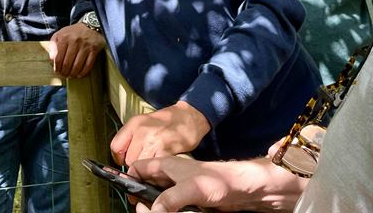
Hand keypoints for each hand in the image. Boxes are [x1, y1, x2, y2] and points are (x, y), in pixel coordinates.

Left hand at [49, 22, 104, 77]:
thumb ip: (53, 45)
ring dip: (73, 74)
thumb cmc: (73, 33)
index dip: (57, 67)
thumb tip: (51, 59)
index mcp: (64, 38)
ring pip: (77, 66)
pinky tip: (79, 74)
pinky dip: (83, 72)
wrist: (90, 26)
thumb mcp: (59, 34)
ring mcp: (85, 47)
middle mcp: (75, 42)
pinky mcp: (94, 50)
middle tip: (64, 75)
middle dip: (64, 72)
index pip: (58, 58)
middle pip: (67, 63)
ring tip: (70, 75)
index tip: (57, 71)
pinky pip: (88, 65)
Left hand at [111, 101, 210, 165]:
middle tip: (144, 162)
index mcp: (135, 123)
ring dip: (146, 170)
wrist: (190, 117)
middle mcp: (143, 131)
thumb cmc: (167, 121)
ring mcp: (154, 142)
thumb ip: (131, 137)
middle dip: (135, 165)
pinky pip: (155, 169)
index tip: (124, 160)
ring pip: (140, 166)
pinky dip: (157, 172)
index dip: (119, 158)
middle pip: (128, 160)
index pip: (116, 146)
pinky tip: (161, 165)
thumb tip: (120, 158)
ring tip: (153, 164)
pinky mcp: (167, 152)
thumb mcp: (144, 122)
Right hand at [131, 154, 307, 212]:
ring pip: (158, 201)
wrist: (243, 190)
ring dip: (156, 209)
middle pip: (146, 187)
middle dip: (143, 201)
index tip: (129, 196)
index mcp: (166, 165)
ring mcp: (178, 189)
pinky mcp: (187, 201)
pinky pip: (171, 208)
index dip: (130, 179)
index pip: (139, 168)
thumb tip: (152, 211)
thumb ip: (169, 198)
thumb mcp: (191, 188)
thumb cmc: (219, 180)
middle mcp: (170, 176)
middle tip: (146, 212)